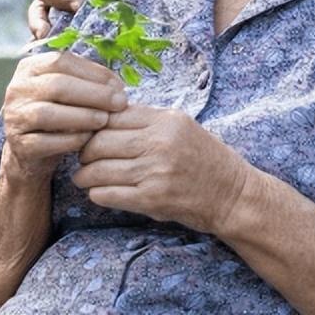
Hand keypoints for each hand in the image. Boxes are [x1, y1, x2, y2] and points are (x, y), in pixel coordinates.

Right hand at [1, 51, 127, 181]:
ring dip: (83, 116)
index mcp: (30, 68)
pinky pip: (46, 142)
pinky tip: (89, 138)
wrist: (33, 151)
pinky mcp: (19, 145)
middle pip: (57, 85)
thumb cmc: (59, 113)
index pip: (62, 61)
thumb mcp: (68, 90)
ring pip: (48, 114)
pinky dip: (71, 139)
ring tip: (105, 119)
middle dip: (94, 94)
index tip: (119, 85)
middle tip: (120, 103)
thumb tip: (117, 85)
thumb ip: (87, 79)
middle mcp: (17, 89)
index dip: (94, 72)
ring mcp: (14, 117)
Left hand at [73, 105, 252, 234]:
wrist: (231, 194)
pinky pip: (107, 195)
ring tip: (85, 177)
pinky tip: (100, 192)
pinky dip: (96, 193)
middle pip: (98, 142)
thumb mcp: (181, 126)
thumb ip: (146, 119)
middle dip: (84, 152)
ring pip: (97, 170)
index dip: (93, 125)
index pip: (111, 115)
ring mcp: (156, 173)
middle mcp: (160, 143)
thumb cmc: (204, 157)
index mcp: (166, 120)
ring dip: (85, 176)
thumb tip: (103, 114)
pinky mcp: (152, 200)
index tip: (89, 134)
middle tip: (83, 158)